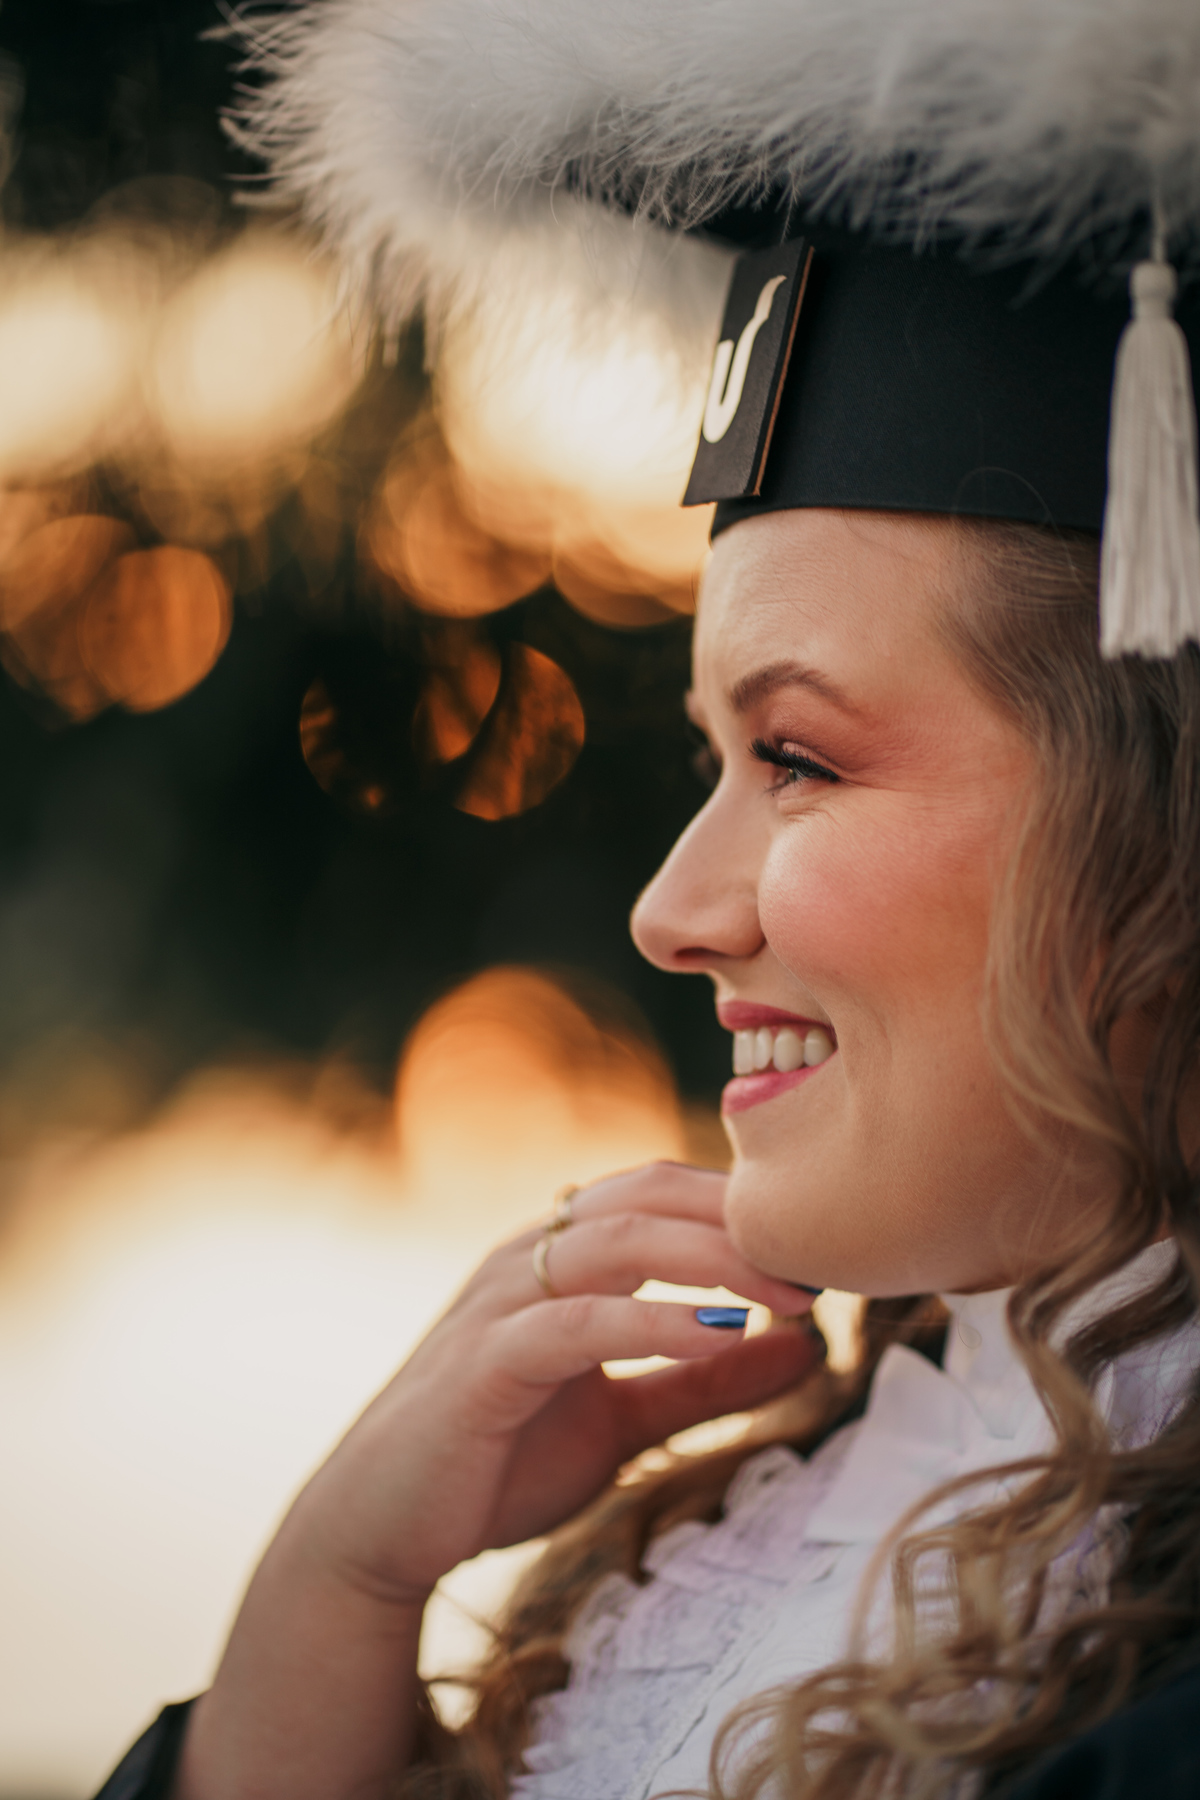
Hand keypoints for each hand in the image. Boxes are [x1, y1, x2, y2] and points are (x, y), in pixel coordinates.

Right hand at [287, 1160, 820, 1604]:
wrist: (381, 1531)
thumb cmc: (498, 1462)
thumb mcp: (627, 1417)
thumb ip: (707, 1381)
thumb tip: (806, 1345)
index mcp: (560, 1257)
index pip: (660, 1190)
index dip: (740, 1206)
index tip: (818, 1246)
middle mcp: (529, 1258)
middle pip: (647, 1195)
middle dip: (739, 1218)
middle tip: (820, 1260)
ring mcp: (501, 1302)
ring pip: (617, 1240)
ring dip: (712, 1258)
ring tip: (788, 1294)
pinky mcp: (484, 1361)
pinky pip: (578, 1322)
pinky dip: (654, 1322)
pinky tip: (717, 1337)